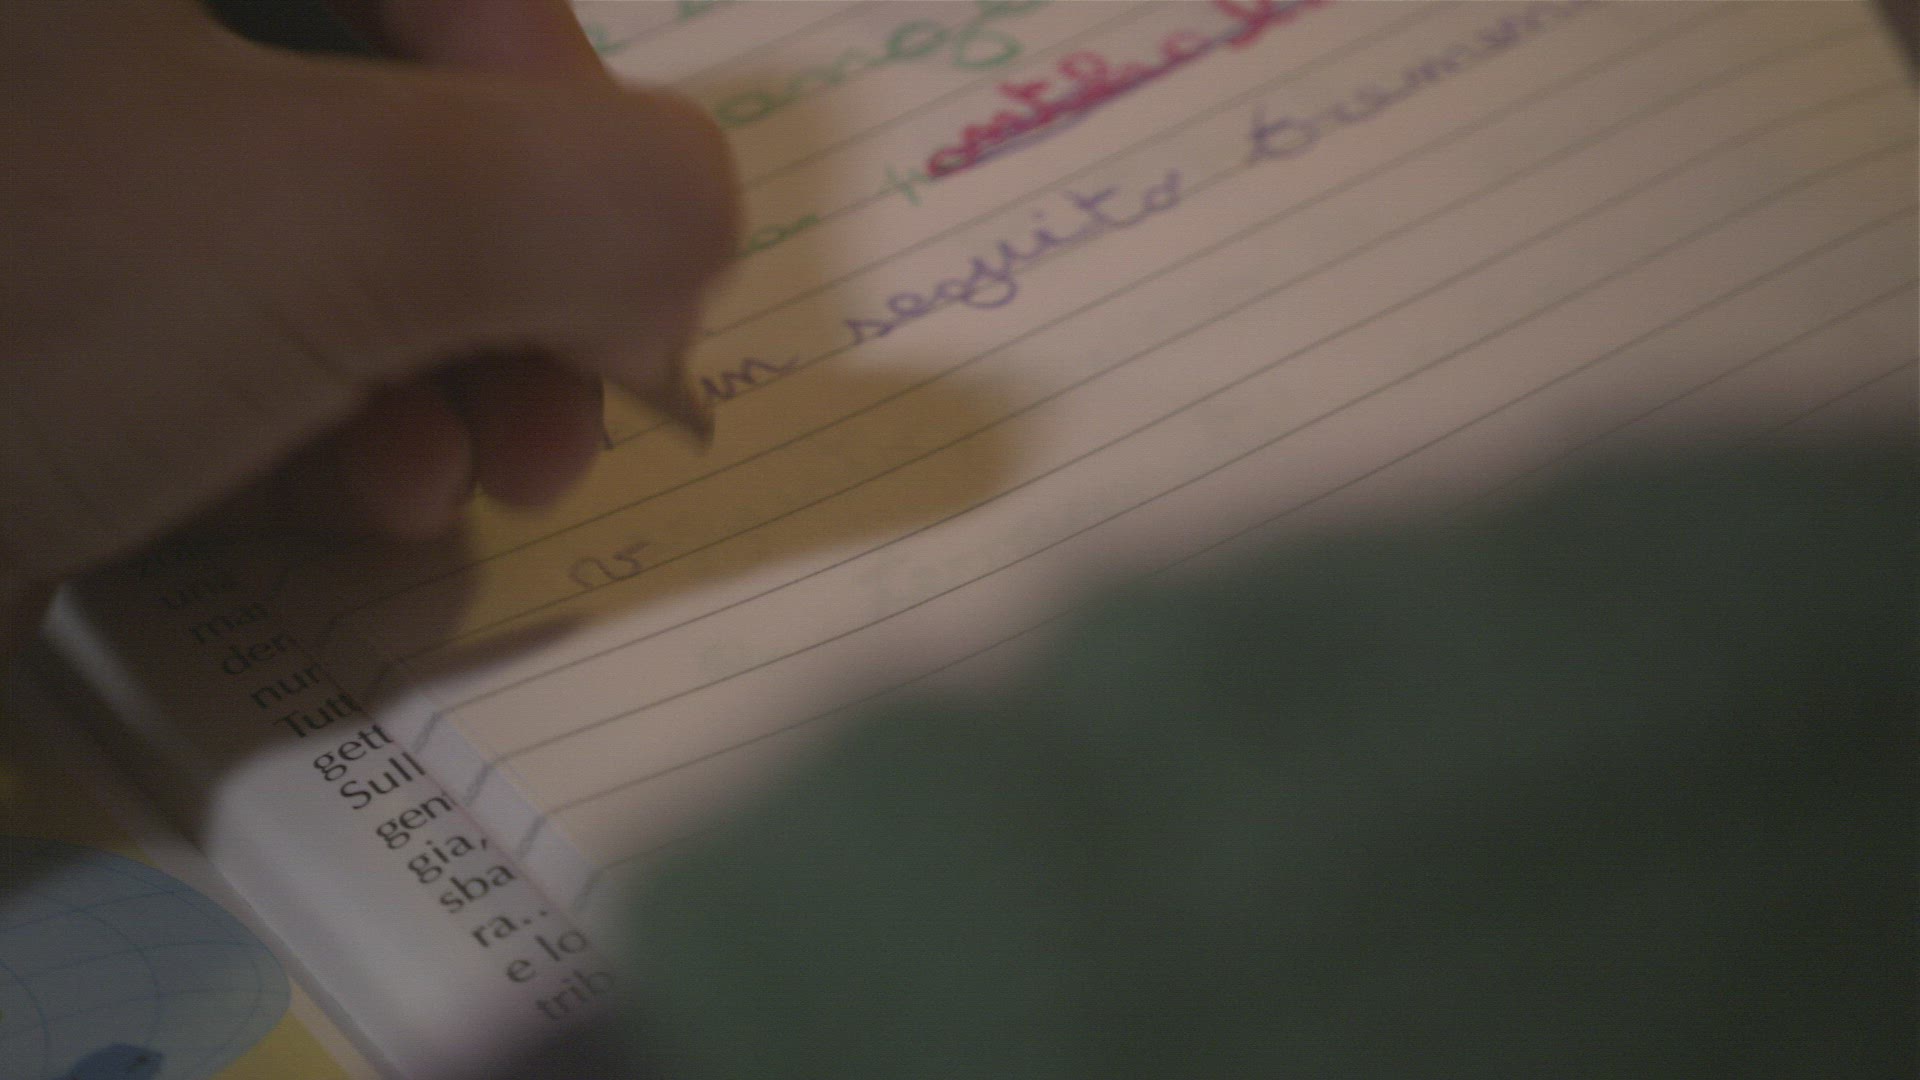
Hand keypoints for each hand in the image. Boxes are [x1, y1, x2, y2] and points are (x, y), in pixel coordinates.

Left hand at [0, 0, 736, 637]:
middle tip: (558, 428)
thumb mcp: (339, 225)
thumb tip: (689, 233)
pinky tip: (337, 500)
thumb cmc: (6, 305)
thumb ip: (598, 192)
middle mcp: (94, 25)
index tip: (621, 274)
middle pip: (374, 78)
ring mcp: (52, 141)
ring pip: (302, 204)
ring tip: (439, 491)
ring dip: (426, 363)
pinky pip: (207, 293)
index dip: (559, 89)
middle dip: (504, 271)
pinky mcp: (28, 274)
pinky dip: (305, 401)